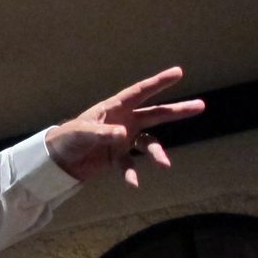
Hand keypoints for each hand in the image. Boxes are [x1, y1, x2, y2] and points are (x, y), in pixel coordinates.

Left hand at [44, 67, 204, 187]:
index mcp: (115, 108)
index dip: (159, 82)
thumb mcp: (82, 133)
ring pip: (148, 142)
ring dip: (157, 153)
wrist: (57, 160)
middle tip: (200, 106)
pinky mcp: (117, 157)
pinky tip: (133, 184)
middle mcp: (124, 121)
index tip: (178, 72)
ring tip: (165, 164)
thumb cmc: (68, 138)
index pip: (140, 92)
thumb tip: (122, 135)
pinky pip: (129, 165)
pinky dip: (131, 174)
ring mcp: (123, 139)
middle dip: (176, 111)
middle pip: (155, 114)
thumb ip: (102, 133)